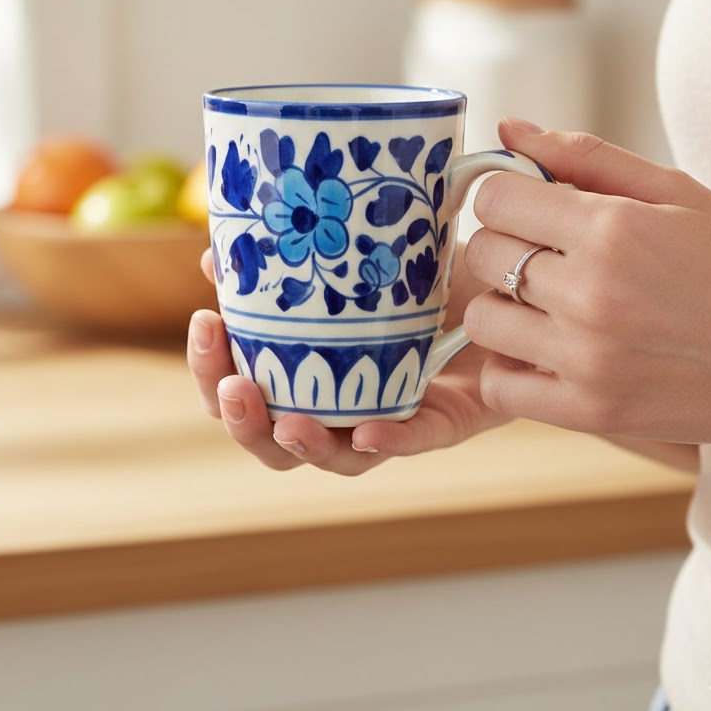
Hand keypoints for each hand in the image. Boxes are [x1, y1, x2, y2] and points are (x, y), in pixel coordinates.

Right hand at [187, 249, 508, 473]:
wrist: (506, 275)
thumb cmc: (420, 269)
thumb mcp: (349, 252)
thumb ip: (288, 253)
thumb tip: (214, 252)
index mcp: (311, 370)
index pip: (246, 391)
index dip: (213, 370)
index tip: (204, 323)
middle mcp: (345, 403)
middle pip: (276, 441)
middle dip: (241, 420)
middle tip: (230, 384)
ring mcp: (393, 418)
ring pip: (338, 458)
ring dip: (302, 444)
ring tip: (284, 421)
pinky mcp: (448, 421)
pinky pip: (416, 440)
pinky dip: (389, 441)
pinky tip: (365, 431)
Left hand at [463, 118, 710, 444]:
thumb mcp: (677, 193)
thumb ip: (585, 156)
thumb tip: (508, 128)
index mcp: (613, 228)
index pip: (494, 199)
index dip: (504, 198)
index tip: (527, 210)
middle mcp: (592, 292)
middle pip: (480, 254)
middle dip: (502, 246)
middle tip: (541, 256)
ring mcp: (587, 358)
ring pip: (481, 318)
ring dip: (502, 307)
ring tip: (544, 307)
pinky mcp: (589, 411)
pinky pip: (498, 387)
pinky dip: (509, 370)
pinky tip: (542, 353)